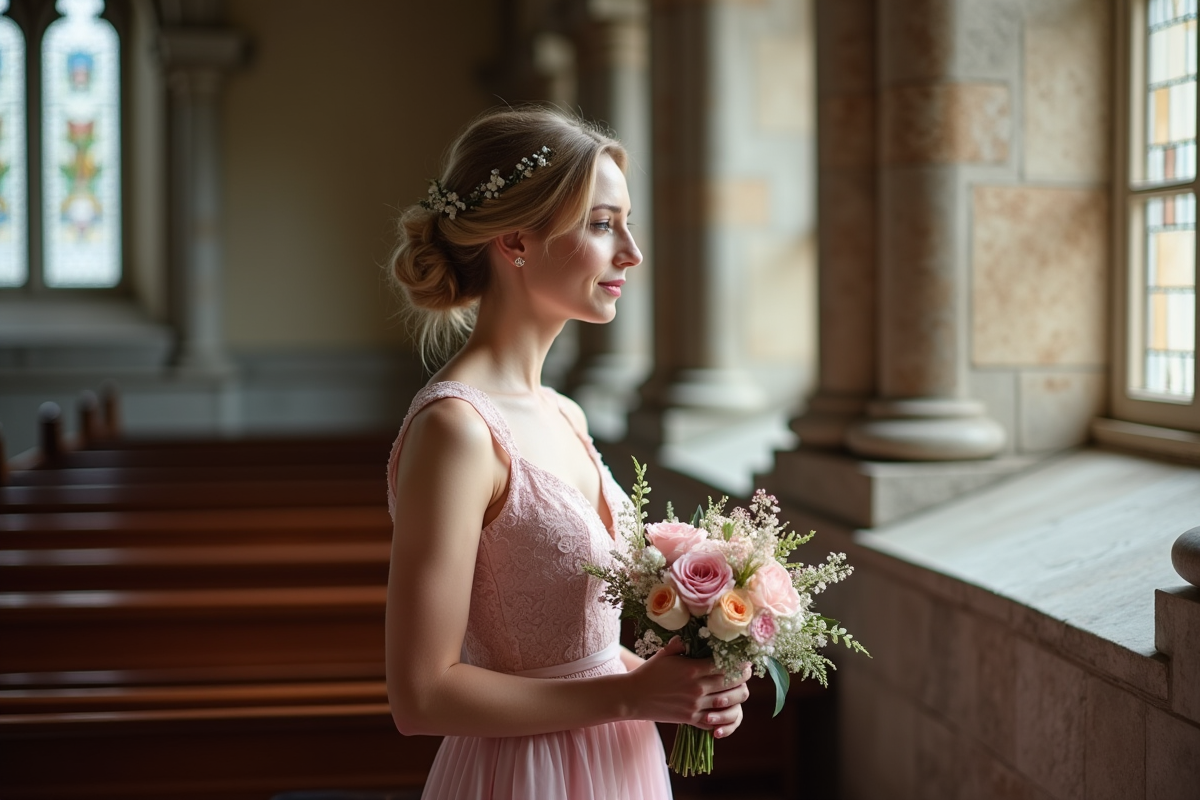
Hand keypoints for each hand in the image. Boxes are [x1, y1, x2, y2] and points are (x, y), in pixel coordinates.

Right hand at [625, 637, 751, 737]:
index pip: (726, 665)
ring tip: (740, 689)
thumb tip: (693, 633)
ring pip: (728, 703)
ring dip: (738, 696)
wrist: (633, 696)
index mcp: (693, 669)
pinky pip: (716, 721)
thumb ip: (682, 643)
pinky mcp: (691, 720)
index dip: (739, 663)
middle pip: (732, 684)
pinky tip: (728, 708)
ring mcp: (695, 706)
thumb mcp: (666, 653)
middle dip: (743, 678)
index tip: (744, 659)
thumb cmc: (649, 672)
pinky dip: (725, 716)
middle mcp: (697, 689)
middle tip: (747, 672)